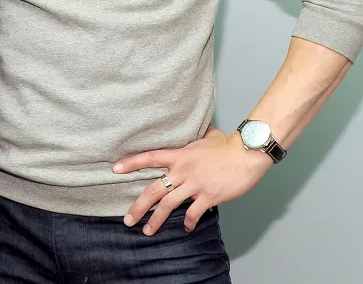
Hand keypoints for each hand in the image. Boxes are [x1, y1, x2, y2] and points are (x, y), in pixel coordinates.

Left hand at [112, 126, 272, 234]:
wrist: (247, 153)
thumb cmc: (229, 144)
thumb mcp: (208, 136)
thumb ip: (198, 137)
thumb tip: (201, 130)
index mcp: (180, 155)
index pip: (150, 158)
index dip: (131, 163)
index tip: (115, 169)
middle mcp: (183, 171)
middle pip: (154, 190)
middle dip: (138, 206)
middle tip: (128, 220)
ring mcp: (195, 185)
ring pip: (168, 205)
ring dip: (156, 220)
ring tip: (147, 231)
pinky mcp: (209, 196)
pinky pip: (193, 213)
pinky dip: (188, 222)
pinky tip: (185, 228)